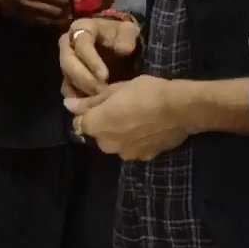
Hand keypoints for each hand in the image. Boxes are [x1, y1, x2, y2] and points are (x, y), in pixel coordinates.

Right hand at [58, 16, 139, 97]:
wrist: (119, 46)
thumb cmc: (123, 36)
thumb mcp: (129, 31)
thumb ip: (127, 37)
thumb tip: (122, 49)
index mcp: (82, 28)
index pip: (81, 44)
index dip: (91, 60)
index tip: (105, 76)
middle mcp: (68, 44)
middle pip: (67, 62)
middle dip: (83, 78)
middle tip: (100, 90)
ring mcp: (66, 62)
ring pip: (66, 78)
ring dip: (80, 91)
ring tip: (99, 99)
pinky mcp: (68, 78)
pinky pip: (68, 90)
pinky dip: (78, 99)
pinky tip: (92, 105)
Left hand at [65, 75, 190, 160]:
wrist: (181, 108)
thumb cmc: (146, 92)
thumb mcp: (116, 90)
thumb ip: (90, 101)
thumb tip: (67, 105)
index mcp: (96, 125)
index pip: (80, 122)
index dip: (90, 112)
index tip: (102, 103)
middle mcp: (106, 145)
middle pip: (98, 134)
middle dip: (105, 124)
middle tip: (122, 107)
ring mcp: (126, 154)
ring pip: (116, 142)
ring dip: (120, 133)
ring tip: (137, 118)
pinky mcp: (144, 158)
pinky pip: (133, 148)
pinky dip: (136, 141)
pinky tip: (148, 129)